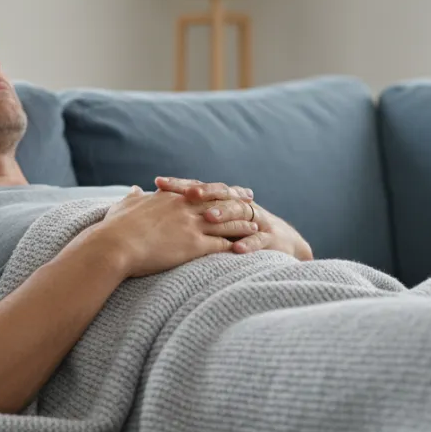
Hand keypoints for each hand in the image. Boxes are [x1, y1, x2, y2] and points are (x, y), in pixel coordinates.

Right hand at [96, 186, 259, 277]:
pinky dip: (236, 245)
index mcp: (170, 197)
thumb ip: (133, 198)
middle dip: (237, 201)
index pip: (199, 190)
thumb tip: (135, 190)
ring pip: (225, 222)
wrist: (114, 245)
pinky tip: (246, 249)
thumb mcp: (124, 207)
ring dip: (242, 224)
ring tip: (256, 227)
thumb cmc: (115, 228)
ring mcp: (191, 225)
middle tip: (251, 201)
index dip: (214, 190)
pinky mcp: (194, 245)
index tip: (226, 189)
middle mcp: (185, 207)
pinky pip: (222, 243)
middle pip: (218, 201)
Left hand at [156, 176, 312, 260]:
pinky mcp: (269, 238)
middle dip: (204, 192)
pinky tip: (237, 249)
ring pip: (238, 212)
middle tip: (188, 194)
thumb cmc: (236, 231)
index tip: (158, 182)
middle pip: (218, 194)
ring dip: (224, 214)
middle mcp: (237, 204)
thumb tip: (150, 203)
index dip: (179, 184)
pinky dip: (248, 243)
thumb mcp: (211, 220)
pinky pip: (258, 240)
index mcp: (221, 200)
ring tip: (209, 218)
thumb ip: (184, 212)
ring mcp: (254, 220)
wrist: (280, 241)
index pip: (198, 187)